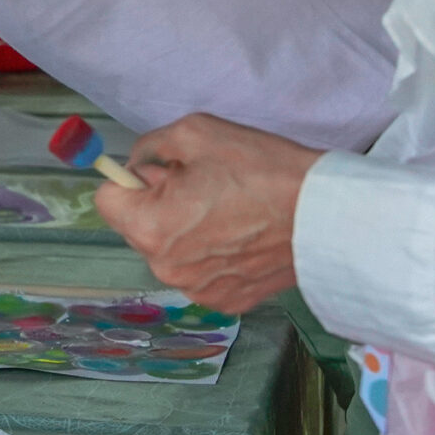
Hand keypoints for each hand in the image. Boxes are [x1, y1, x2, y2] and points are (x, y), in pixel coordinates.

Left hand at [93, 113, 321, 312]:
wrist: (327, 216)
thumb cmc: (263, 170)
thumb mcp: (195, 133)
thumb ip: (151, 147)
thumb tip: (136, 164)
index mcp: (150, 228)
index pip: (107, 198)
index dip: (132, 178)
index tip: (164, 172)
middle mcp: (166, 268)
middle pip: (138, 225)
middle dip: (159, 204)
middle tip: (206, 186)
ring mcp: (198, 290)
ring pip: (170, 249)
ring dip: (186, 230)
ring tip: (231, 210)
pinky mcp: (228, 302)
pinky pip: (201, 270)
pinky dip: (214, 254)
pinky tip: (245, 236)